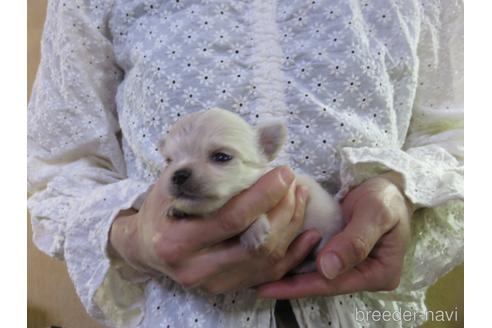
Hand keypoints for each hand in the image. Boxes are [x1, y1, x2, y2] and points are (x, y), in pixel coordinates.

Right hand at [109, 166, 320, 292]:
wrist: (145, 249)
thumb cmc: (159, 211)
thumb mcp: (170, 188)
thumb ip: (200, 174)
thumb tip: (243, 152)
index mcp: (177, 242)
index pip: (231, 219)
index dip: (263, 195)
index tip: (283, 172)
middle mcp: (196, 269)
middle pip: (256, 243)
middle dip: (283, 210)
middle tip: (293, 183)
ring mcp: (214, 284)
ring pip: (268, 260)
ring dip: (291, 226)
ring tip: (299, 197)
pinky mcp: (228, 288)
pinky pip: (271, 275)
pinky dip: (294, 253)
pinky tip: (308, 232)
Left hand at [256, 172, 412, 297]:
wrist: (389, 182)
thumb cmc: (386, 196)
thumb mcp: (375, 213)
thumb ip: (354, 241)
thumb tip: (327, 269)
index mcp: (379, 273)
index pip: (334, 284)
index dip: (300, 286)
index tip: (269, 287)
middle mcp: (364, 274)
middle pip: (322, 283)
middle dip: (290, 284)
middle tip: (255, 284)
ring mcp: (352, 264)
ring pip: (317, 274)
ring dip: (290, 274)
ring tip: (259, 275)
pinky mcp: (341, 252)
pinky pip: (316, 259)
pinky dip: (296, 259)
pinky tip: (276, 258)